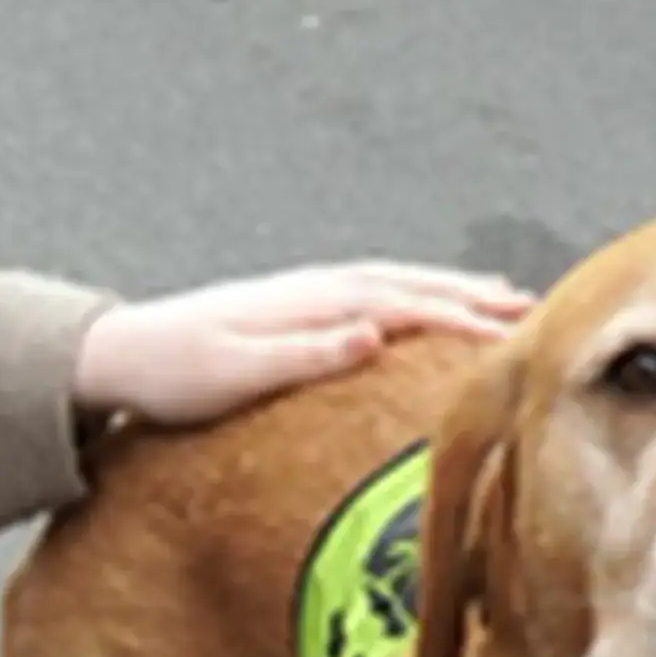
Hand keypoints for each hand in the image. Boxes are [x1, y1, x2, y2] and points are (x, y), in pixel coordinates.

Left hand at [71, 263, 529, 430]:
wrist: (118, 355)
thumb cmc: (173, 374)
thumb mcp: (236, 371)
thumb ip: (306, 352)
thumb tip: (375, 332)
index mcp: (309, 303)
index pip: (404, 305)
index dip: (463, 317)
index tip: (516, 332)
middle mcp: (314, 289)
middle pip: (411, 284)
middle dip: (474, 295)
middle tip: (537, 308)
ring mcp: (304, 294)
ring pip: (396, 282)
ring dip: (450, 288)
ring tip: (504, 298)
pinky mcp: (294, 307)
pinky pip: (373, 291)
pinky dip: (412, 292)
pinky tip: (425, 304)